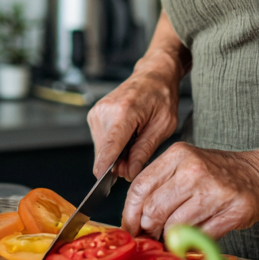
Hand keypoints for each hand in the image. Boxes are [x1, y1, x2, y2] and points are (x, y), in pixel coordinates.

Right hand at [87, 54, 180, 180]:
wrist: (153, 74)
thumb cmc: (162, 96)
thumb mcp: (163, 125)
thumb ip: (144, 151)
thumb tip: (130, 173)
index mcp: (125, 111)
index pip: (110, 146)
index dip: (105, 167)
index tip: (100, 185)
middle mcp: (105, 110)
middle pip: (105, 152)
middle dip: (119, 162)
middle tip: (139, 156)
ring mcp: (97, 112)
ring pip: (102, 149)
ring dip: (117, 153)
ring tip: (135, 138)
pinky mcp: (94, 115)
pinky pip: (101, 141)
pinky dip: (113, 145)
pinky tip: (127, 135)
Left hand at [120, 143, 258, 239]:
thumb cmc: (218, 173)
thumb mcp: (186, 165)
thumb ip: (160, 185)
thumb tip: (134, 219)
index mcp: (178, 154)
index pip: (140, 187)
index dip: (129, 213)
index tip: (129, 228)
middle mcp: (194, 169)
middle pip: (154, 210)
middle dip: (149, 229)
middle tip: (152, 236)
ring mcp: (214, 190)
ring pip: (174, 227)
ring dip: (170, 239)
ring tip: (174, 238)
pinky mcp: (232, 211)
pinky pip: (199, 237)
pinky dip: (192, 244)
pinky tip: (194, 239)